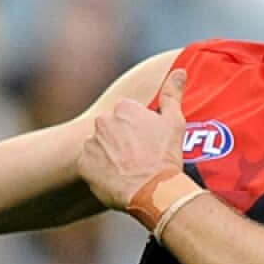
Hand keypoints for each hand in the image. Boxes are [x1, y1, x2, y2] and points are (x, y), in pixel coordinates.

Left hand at [78, 70, 186, 210]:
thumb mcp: (174, 122)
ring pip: (99, 147)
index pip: (126, 116)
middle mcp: (102, 121)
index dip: (137, 131)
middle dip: (120, 142)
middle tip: (137, 159)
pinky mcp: (83, 164)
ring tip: (128, 171)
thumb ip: (172, 94)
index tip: (147, 144)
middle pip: (110, 130)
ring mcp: (91, 143)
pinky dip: (100, 172)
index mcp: (123, 108)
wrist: (153, 192)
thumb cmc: (166, 157)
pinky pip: (90, 166)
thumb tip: (180, 71)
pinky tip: (116, 180)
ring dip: (109, 157)